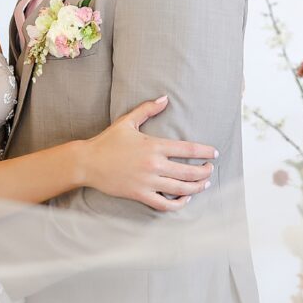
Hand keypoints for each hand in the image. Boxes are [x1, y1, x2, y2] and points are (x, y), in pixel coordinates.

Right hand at [81, 96, 216, 210]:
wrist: (87, 162)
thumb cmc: (107, 141)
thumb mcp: (127, 121)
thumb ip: (147, 109)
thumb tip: (165, 98)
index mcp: (154, 146)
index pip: (188, 149)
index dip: (205, 152)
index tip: (214, 154)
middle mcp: (154, 165)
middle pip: (190, 171)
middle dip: (205, 171)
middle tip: (210, 169)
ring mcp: (148, 182)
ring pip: (181, 189)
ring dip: (197, 187)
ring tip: (204, 184)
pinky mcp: (140, 194)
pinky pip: (165, 204)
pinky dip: (179, 203)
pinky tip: (185, 199)